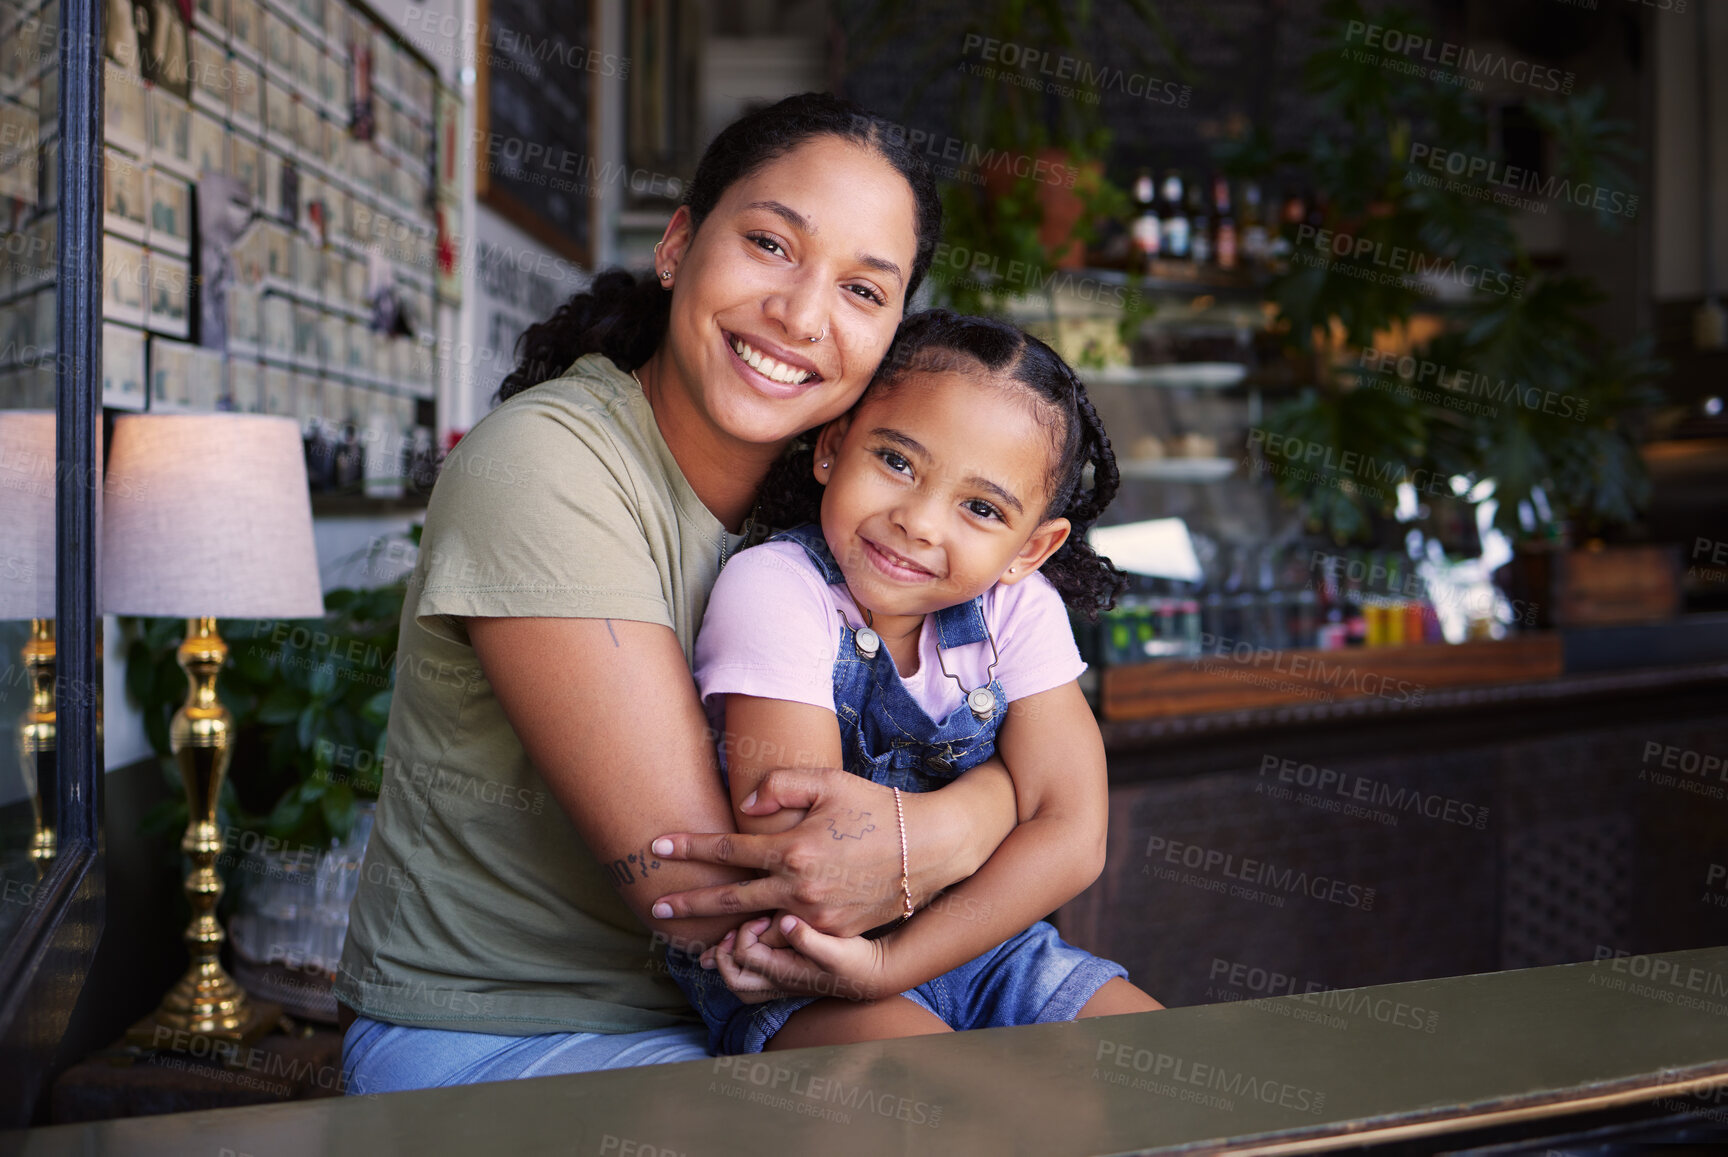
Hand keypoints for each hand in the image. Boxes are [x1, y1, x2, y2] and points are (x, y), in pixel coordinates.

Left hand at [649, 769, 909, 936]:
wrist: (930, 848)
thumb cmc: (877, 807)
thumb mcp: (829, 781)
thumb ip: (780, 785)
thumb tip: (745, 807)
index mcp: (792, 849)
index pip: (726, 850)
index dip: (688, 848)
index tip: (656, 847)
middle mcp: (799, 889)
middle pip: (730, 901)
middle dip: (689, 904)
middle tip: (657, 906)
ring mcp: (817, 917)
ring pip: (756, 931)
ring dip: (720, 937)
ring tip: (692, 943)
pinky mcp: (835, 933)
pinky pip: (789, 943)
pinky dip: (763, 946)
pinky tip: (745, 947)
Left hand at [712, 914, 893, 1004]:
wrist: (873, 975)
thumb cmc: (856, 961)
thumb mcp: (835, 948)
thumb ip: (808, 938)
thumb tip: (785, 922)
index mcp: (785, 973)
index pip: (743, 955)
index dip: (745, 932)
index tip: (764, 917)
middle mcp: (779, 983)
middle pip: (733, 979)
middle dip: (723, 954)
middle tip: (733, 931)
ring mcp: (782, 984)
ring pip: (741, 984)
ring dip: (730, 962)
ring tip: (736, 938)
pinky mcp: (788, 978)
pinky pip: (753, 979)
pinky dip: (743, 964)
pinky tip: (753, 942)